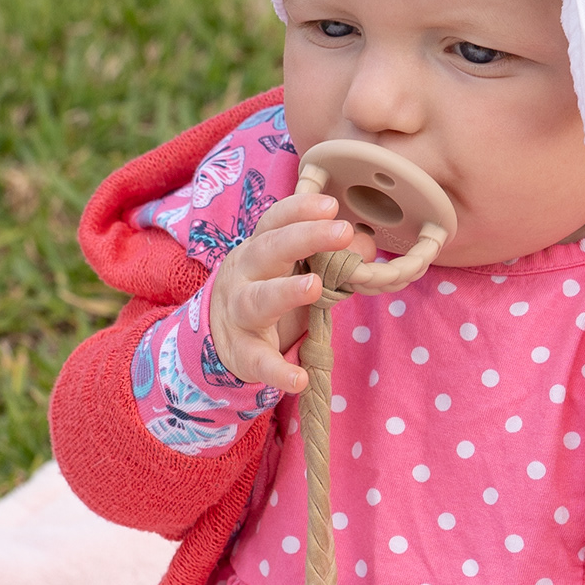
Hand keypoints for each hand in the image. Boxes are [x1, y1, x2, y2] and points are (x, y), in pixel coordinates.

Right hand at [206, 190, 357, 396]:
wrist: (219, 338)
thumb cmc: (267, 294)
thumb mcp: (295, 272)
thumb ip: (330, 258)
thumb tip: (365, 245)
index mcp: (259, 250)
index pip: (275, 221)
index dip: (300, 210)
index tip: (330, 205)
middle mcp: (244, 275)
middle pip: (268, 250)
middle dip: (304, 238)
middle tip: (342, 231)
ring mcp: (239, 314)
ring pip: (257, 300)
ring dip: (285, 291)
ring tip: (315, 287)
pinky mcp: (242, 352)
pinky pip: (258, 360)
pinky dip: (277, 370)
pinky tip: (299, 379)